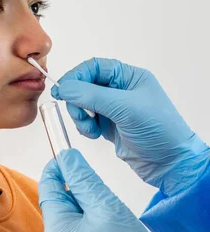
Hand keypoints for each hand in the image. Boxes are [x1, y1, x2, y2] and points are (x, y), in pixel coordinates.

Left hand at [39, 148, 166, 231]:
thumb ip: (84, 179)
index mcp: (56, 231)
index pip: (48, 189)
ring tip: (111, 222)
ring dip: (86, 218)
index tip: (67, 156)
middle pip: (60, 210)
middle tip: (103, 195)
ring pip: (71, 230)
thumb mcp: (106, 207)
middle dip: (78, 196)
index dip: (57, 169)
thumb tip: (66, 157)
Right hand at [52, 57, 209, 195]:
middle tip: (80, 115)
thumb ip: (92, 96)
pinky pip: (87, 120)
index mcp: (129, 77)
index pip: (95, 67)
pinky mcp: (109, 125)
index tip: (62, 90)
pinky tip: (94, 135)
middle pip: (85, 85)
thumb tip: (64, 87)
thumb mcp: (125, 109)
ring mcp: (114, 108)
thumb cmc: (158, 130)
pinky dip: (85, 127)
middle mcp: (120, 90)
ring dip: (80, 116)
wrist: (170, 164)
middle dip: (77, 100)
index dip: (76, 76)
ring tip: (90, 129)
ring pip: (83, 104)